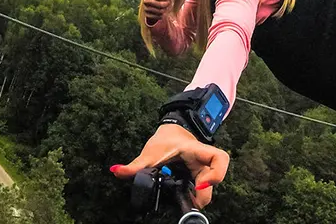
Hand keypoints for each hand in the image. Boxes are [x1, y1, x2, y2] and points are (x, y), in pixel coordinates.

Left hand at [110, 124, 229, 208]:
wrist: (172, 132)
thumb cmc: (166, 139)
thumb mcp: (150, 152)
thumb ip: (135, 165)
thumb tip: (116, 171)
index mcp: (197, 151)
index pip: (219, 158)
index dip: (216, 174)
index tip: (200, 185)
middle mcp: (204, 162)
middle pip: (215, 180)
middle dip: (202, 195)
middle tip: (186, 202)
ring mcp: (203, 170)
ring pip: (208, 188)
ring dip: (197, 197)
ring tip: (181, 202)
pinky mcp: (199, 177)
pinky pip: (201, 190)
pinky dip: (193, 196)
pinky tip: (181, 199)